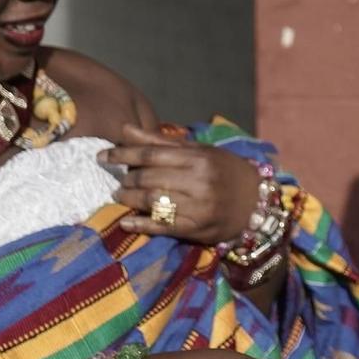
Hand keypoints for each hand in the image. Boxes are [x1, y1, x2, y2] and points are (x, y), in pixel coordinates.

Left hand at [100, 125, 260, 245]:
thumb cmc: (224, 171)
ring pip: (152, 202)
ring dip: (129, 200)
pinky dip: (141, 225)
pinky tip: (127, 223)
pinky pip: (162, 226)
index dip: (123, 155)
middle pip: (148, 178)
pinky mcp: (197, 229)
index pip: (151, 155)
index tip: (103, 156)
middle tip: (117, 179)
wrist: (256, 201)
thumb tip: (125, 129)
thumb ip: (160, 142)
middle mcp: (198, 182)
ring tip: (120, 196)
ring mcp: (198, 207)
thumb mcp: (198, 150)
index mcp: (198, 158)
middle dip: (126, 179)